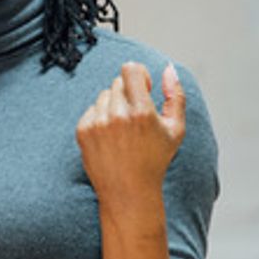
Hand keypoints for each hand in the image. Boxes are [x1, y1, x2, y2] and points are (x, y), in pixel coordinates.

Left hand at [76, 61, 185, 206]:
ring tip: (123, 129)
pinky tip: (111, 136)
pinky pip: (91, 109)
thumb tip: (169, 69)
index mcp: (141, 112)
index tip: (144, 87)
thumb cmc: (154, 160)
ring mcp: (97, 123)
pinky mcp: (83, 130)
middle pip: (117, 82)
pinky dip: (100, 117)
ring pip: (103, 95)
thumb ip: (175, 95)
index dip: (139, 74)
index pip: (130, 69)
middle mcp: (117, 115)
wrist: (128, 189)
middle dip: (128, 93)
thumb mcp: (176, 128)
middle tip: (136, 116)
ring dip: (113, 105)